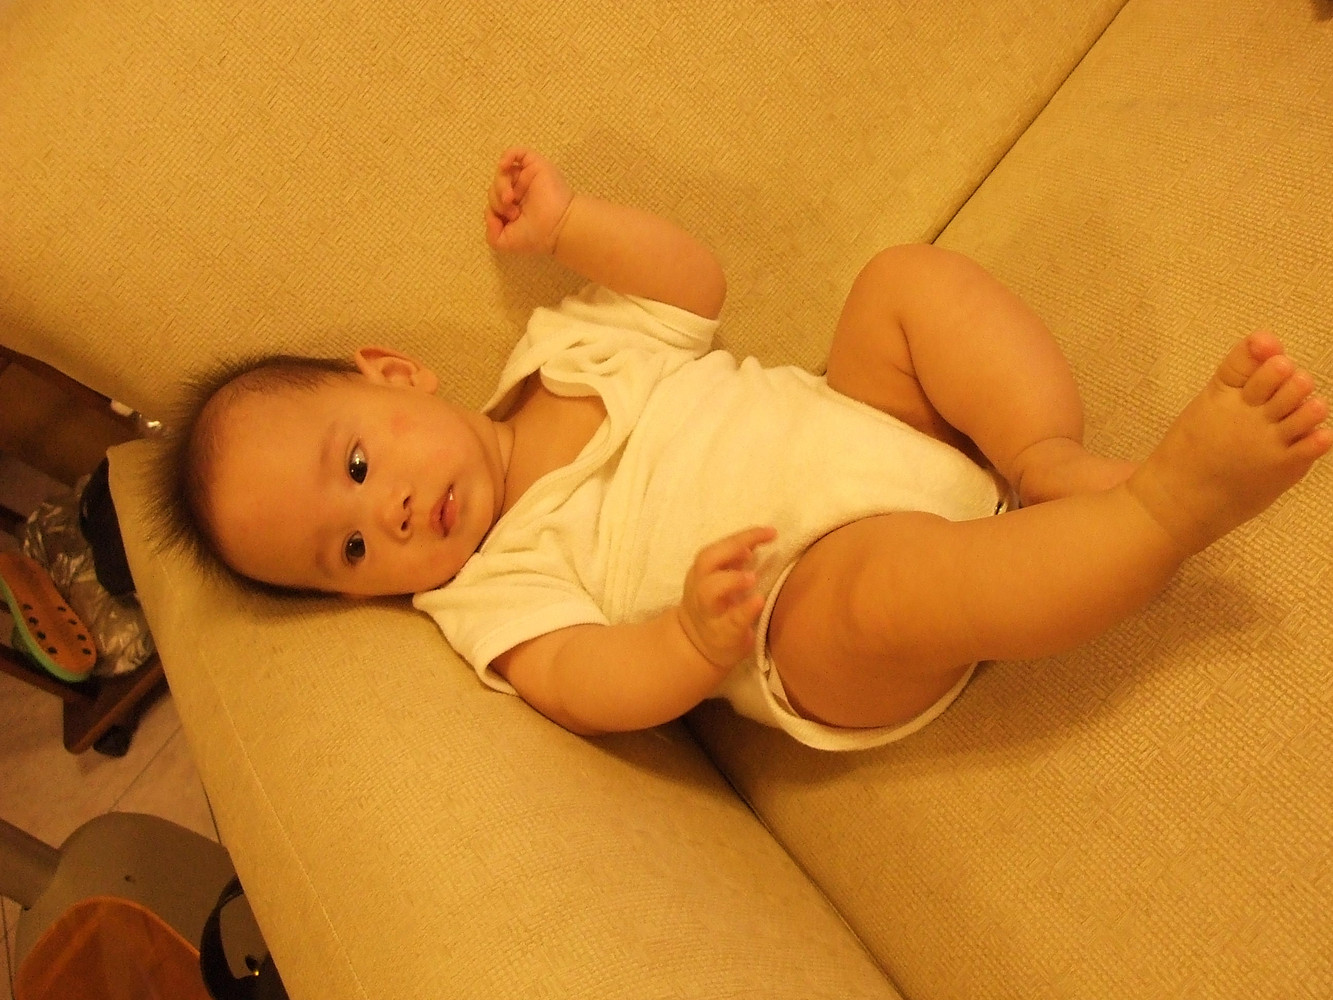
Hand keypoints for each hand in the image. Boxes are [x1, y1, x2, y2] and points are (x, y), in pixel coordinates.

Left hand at [485, 147, 574, 253]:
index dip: (494, 210)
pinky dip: (507, 156)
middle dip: (497, 200)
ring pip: (503, 172)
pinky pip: (517, 152)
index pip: (493, 200)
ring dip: (500, 185)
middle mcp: (519, 191)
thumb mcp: (504, 243)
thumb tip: (489, 214)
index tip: (507, 221)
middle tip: (513, 212)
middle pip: (495, 186)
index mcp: (514, 207)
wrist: (558, 227)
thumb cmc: (536, 236)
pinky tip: (504, 166)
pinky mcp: (535, 166)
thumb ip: (490, 233)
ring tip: (510, 199)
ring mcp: (527, 178)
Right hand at [677, 526, 778, 670]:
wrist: (695, 646)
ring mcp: (709, 611)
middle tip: (756, 548)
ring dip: (732, 579)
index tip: (770, 531)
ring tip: (752, 577)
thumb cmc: (716, 608)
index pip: (719, 547)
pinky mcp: (722, 633)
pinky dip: (745, 609)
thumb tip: (757, 541)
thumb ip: (734, 562)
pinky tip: (759, 601)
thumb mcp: (720, 580)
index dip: (744, 536)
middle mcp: (700, 588)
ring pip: (709, 591)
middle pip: (706, 561)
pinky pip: (731, 620)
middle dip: (732, 548)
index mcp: (702, 572)